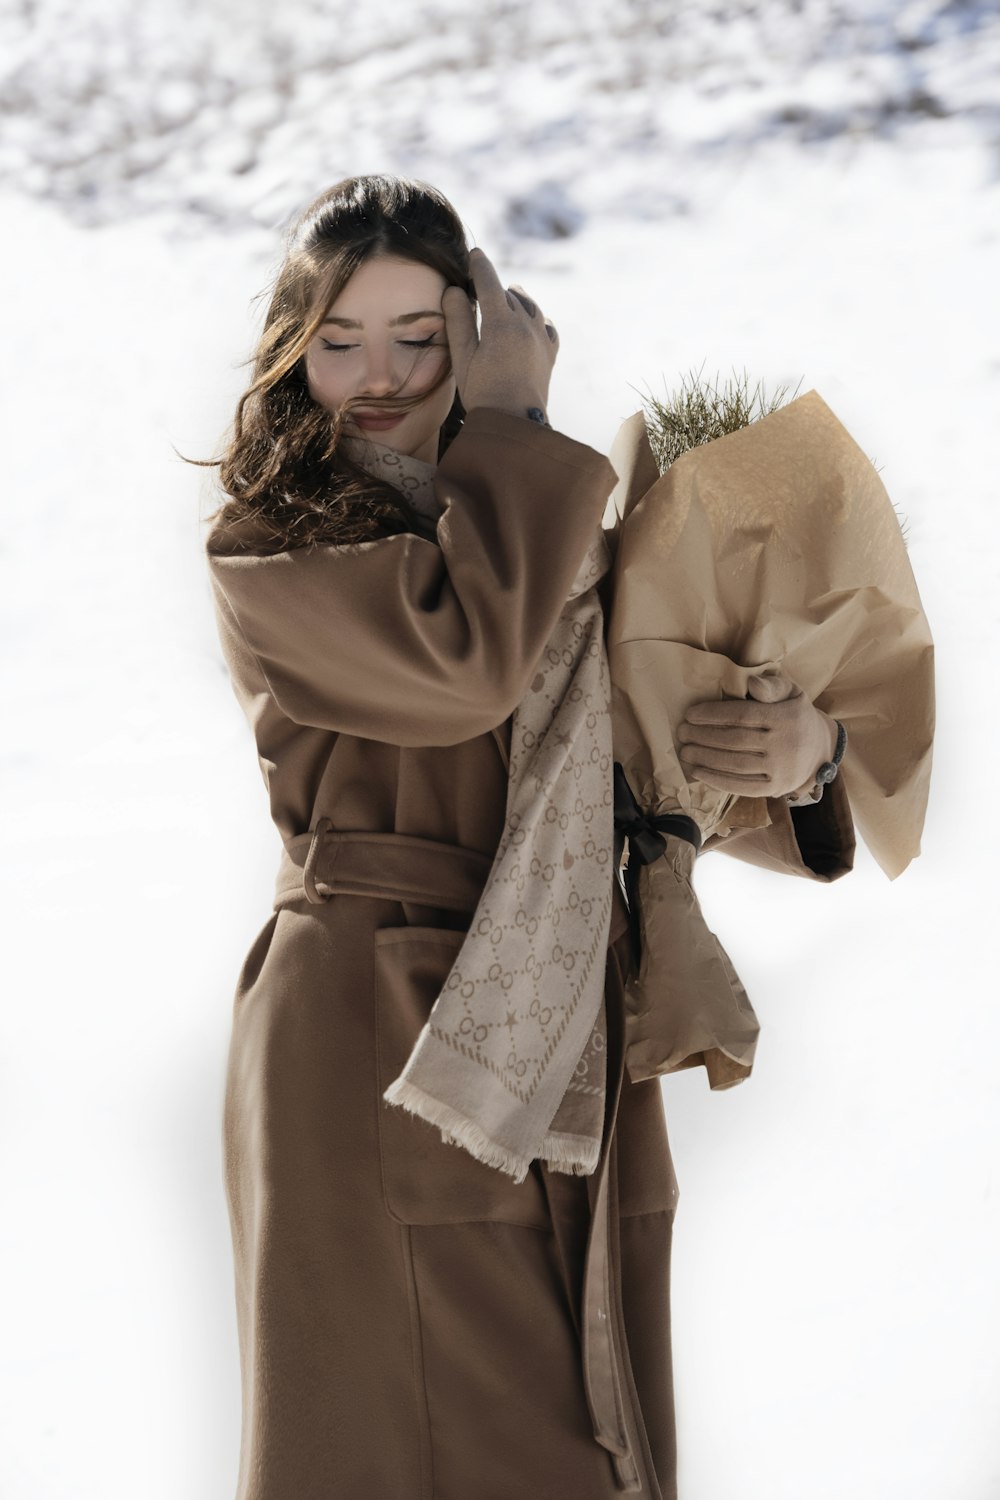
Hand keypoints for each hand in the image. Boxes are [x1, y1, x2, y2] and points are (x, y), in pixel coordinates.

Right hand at [441, 247, 558, 418]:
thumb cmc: (483, 393)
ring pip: (529, 305)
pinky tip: (529, 323)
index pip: (489, 282)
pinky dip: (535, 318)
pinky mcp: (550, 353)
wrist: (516, 424)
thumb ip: (458, 321)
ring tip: (504, 300)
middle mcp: (526, 325)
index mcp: (501, 323)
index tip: (474, 254)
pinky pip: (546, 325)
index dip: (480, 266)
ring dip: (515, 300)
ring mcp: (542, 338)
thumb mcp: (463, 358)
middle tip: (478, 289)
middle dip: (493, 288)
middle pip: (507, 294)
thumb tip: (453, 290)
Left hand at [676, 672, 838, 798]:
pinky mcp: (775, 788)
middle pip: (734, 741)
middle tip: (681, 734)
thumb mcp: (791, 693)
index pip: (742, 715)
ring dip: (705, 759)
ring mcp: (780, 769)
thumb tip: (752, 683)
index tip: (690, 715)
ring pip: (735, 764)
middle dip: (703, 737)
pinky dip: (717, 781)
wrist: (820, 750)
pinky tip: (699, 772)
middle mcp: (784, 745)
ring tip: (685, 752)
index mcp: (785, 718)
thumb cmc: (795, 715)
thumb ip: (772, 686)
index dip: (712, 715)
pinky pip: (742, 786)